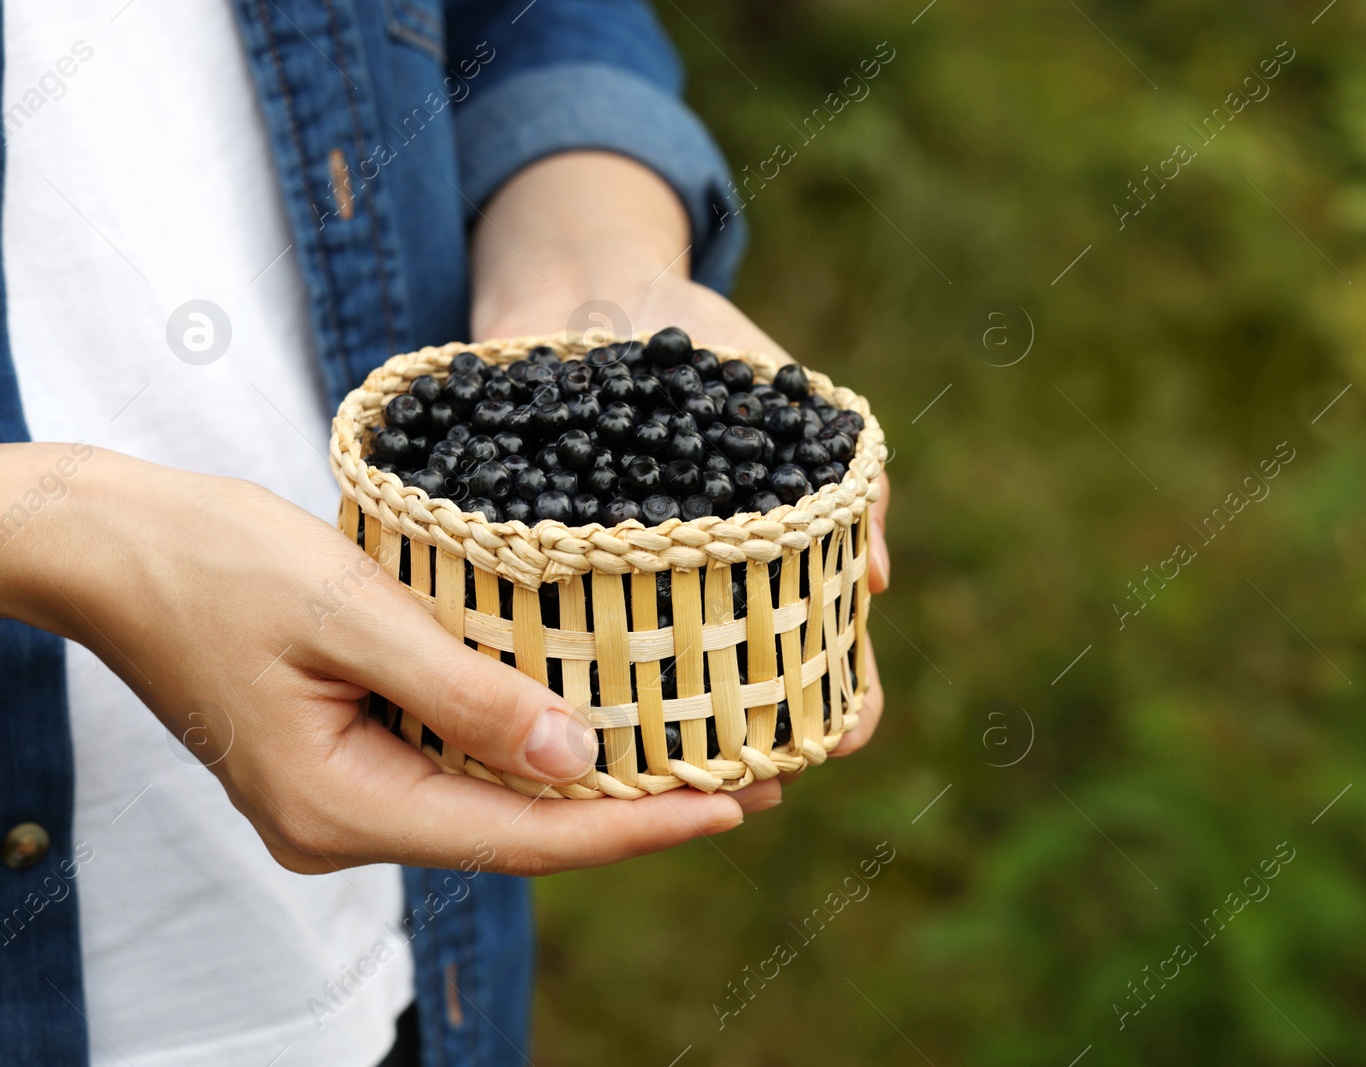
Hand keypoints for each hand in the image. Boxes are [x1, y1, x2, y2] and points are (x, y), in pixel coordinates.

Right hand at [0, 445, 777, 875]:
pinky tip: (598, 722)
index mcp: (341, 805)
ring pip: (495, 801)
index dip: (634, 825)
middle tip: (748, 779)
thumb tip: (577, 753)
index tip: (731, 805)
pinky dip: (533, 746)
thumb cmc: (214, 563)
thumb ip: (464, 691)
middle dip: (632, 808)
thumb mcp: (351, 613)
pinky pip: (459, 764)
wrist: (116, 543)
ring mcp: (346, 790)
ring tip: (699, 756)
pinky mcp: (349, 750)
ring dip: (591, 779)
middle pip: (518, 831)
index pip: (521, 837)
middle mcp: (346, 819)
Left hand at [470, 152, 891, 764]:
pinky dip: (558, 693)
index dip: (838, 705)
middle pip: (738, 699)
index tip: (837, 734)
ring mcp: (610, 595)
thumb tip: (876, 578)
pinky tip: (553, 730)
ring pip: (643, 698)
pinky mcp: (533, 583)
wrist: (561, 284)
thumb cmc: (676, 321)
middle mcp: (686, 591)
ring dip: (658, 749)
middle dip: (750, 753)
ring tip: (657, 784)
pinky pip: (552, 650)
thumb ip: (823, 458)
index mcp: (752, 556)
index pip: (822, 655)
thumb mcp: (758, 376)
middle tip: (745, 790)